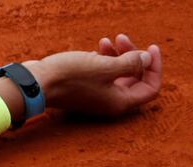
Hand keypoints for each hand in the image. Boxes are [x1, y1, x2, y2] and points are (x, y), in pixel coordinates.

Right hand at [24, 34, 161, 116]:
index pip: (151, 88)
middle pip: (135, 79)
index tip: (150, 48)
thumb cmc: (70, 77)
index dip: (155, 67)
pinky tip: (96, 47)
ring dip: (118, 55)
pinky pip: (103, 74)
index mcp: (119, 102)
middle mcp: (109, 102)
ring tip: (108, 40)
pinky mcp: (84, 88)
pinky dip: (104, 60)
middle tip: (123, 38)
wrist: (36, 83)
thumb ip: (131, 63)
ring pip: (118, 74)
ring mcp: (96, 96)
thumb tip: (146, 59)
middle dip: (134, 57)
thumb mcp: (105, 66)